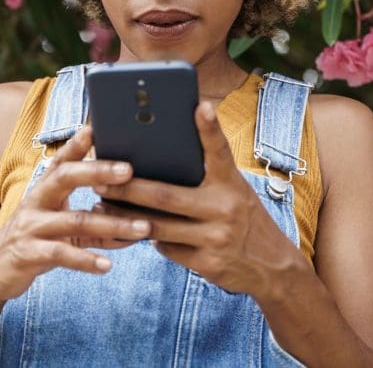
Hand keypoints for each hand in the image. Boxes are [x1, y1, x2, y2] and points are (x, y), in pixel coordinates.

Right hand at [0, 126, 150, 304]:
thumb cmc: (34, 241)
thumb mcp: (59, 222)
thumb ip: (92, 215)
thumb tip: (135, 213)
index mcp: (44, 188)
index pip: (63, 160)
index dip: (77, 143)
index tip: (96, 127)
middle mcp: (36, 201)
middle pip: (66, 177)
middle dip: (98, 171)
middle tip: (129, 170)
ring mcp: (31, 227)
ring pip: (75, 220)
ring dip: (112, 224)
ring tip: (142, 228)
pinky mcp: (28, 254)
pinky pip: (61, 254)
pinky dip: (86, 260)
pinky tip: (107, 266)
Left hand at [93, 102, 304, 299]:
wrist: (273, 266)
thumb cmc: (243, 216)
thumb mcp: (233, 190)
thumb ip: (207, 173)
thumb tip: (164, 153)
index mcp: (231, 182)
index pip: (220, 150)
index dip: (210, 127)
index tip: (201, 105)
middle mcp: (225, 206)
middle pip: (166, 195)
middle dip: (128, 188)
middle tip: (100, 178)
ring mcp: (217, 237)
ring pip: (159, 226)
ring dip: (127, 217)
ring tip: (102, 205)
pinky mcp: (209, 264)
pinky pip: (168, 249)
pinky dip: (149, 239)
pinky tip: (131, 230)